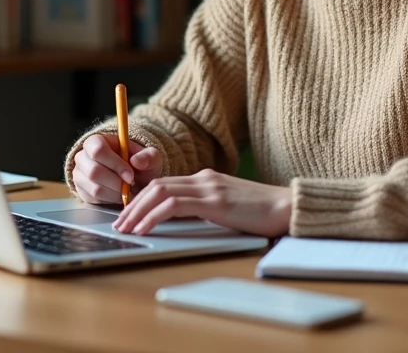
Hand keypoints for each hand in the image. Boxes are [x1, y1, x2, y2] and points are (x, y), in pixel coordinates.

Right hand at [71, 133, 163, 205]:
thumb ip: (148, 156)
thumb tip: (137, 161)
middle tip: (131, 185)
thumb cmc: (138, 164)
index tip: (131, 175)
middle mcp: (83, 157)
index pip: (98, 150)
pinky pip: (94, 200)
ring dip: (115, 193)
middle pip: (94, 172)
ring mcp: (79, 174)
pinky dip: (110, 200)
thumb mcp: (150, 157)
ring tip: (127, 190)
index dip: (115, 164)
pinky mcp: (81, 191)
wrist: (132, 178)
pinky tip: (119, 195)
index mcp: (96, 141)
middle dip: (117, 182)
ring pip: (95, 188)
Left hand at [112, 169, 290, 237]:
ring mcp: (209, 187)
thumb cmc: (262, 213)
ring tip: (126, 229)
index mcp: (206, 179)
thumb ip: (206, 209)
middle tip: (119, 224)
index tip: (128, 215)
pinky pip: (174, 205)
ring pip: (160, 192)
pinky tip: (145, 228)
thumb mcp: (228, 209)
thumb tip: (183, 221)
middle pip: (156, 186)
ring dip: (138, 211)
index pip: (164, 184)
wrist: (288, 208)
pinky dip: (154, 216)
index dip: (141, 199)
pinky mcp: (214, 201)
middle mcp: (204, 178)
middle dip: (132, 205)